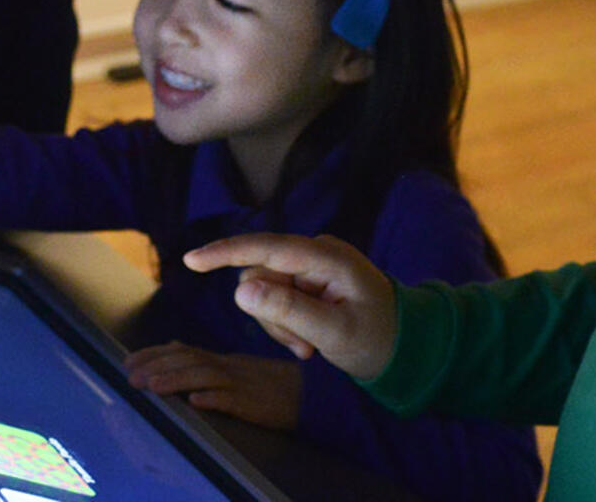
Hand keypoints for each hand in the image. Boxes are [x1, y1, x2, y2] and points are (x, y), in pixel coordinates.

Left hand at [125, 341, 302, 431]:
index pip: (182, 351)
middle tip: (130, 377)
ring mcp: (241, 383)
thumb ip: (204, 358)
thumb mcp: (234, 366)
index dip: (153, 355)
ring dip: (175, 381)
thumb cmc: (269, 383)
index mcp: (220, 359)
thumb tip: (172, 346)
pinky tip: (196, 402)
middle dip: (156, 367)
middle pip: (188, 361)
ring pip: (205, 376)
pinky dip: (214, 399)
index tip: (127, 361)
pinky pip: (234, 399)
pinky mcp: (255, 402)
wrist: (310, 392)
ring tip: (151, 387)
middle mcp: (227, 366)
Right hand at [182, 234, 398, 380]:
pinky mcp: (305, 278)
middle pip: (260, 275)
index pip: (269, 248)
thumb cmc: (377, 338)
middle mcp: (316, 252)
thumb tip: (240, 290)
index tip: (191, 260)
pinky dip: (283, 324)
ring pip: (262, 290)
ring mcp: (310, 264)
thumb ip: (287, 311)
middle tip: (302, 348)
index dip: (227, 252)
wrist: (404, 345)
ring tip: (308, 347)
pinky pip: (273, 298)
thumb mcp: (334, 333)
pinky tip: (308, 341)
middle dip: (271, 315)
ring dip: (278, 325)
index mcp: (328, 257)